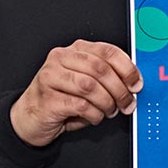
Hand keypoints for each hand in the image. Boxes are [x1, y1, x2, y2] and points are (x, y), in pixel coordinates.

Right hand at [9, 40, 142, 146]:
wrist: (31, 117)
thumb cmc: (62, 99)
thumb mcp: (86, 83)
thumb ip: (106, 77)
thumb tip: (134, 84)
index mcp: (75, 50)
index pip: (107, 51)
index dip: (127, 68)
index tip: (136, 84)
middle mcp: (60, 58)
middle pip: (100, 68)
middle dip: (120, 90)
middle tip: (127, 104)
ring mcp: (50, 77)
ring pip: (90, 86)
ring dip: (107, 103)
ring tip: (109, 111)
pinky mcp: (47, 98)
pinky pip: (80, 105)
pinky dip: (94, 114)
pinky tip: (94, 117)